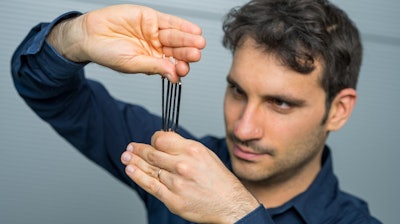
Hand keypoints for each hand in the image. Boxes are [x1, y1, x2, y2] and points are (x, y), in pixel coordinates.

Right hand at [47, 4, 205, 81]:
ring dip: (188, 40)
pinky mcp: (150, 18)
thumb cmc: (106, 53)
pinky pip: (169, 21)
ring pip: (176, 36)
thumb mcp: (132, 64)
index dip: (179, 68)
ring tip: (198, 43)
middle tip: (196, 55)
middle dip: (187, 53)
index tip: (183, 70)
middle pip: (177, 51)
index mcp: (153, 61)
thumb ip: (153, 67)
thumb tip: (173, 76)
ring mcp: (154, 33)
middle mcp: (156, 47)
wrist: (89, 35)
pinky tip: (193, 30)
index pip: (171, 65)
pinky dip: (182, 25)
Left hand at [121, 131, 259, 222]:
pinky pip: (151, 186)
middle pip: (152, 153)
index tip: (151, 141)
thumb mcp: (206, 155)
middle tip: (130, 148)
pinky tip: (131, 171)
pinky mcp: (173, 199)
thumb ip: (184, 147)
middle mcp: (183, 165)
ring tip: (125, 157)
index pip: (162, 139)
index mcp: (193, 150)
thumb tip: (163, 141)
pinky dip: (138, 177)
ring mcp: (177, 183)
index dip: (153, 139)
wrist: (230, 204)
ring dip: (134, 162)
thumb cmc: (219, 180)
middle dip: (138, 149)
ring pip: (149, 169)